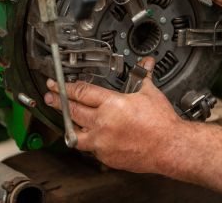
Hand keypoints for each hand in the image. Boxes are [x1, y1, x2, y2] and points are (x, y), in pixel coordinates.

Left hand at [44, 57, 180, 172]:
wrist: (170, 148)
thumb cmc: (162, 124)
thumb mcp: (150, 93)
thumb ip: (141, 77)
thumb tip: (145, 64)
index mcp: (111, 105)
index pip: (81, 92)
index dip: (66, 87)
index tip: (57, 84)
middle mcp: (103, 124)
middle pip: (72, 111)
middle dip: (58, 102)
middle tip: (51, 96)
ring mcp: (102, 143)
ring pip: (75, 133)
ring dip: (68, 124)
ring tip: (63, 117)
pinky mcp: (106, 157)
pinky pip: (90, 148)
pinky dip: (88, 140)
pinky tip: (88, 134)